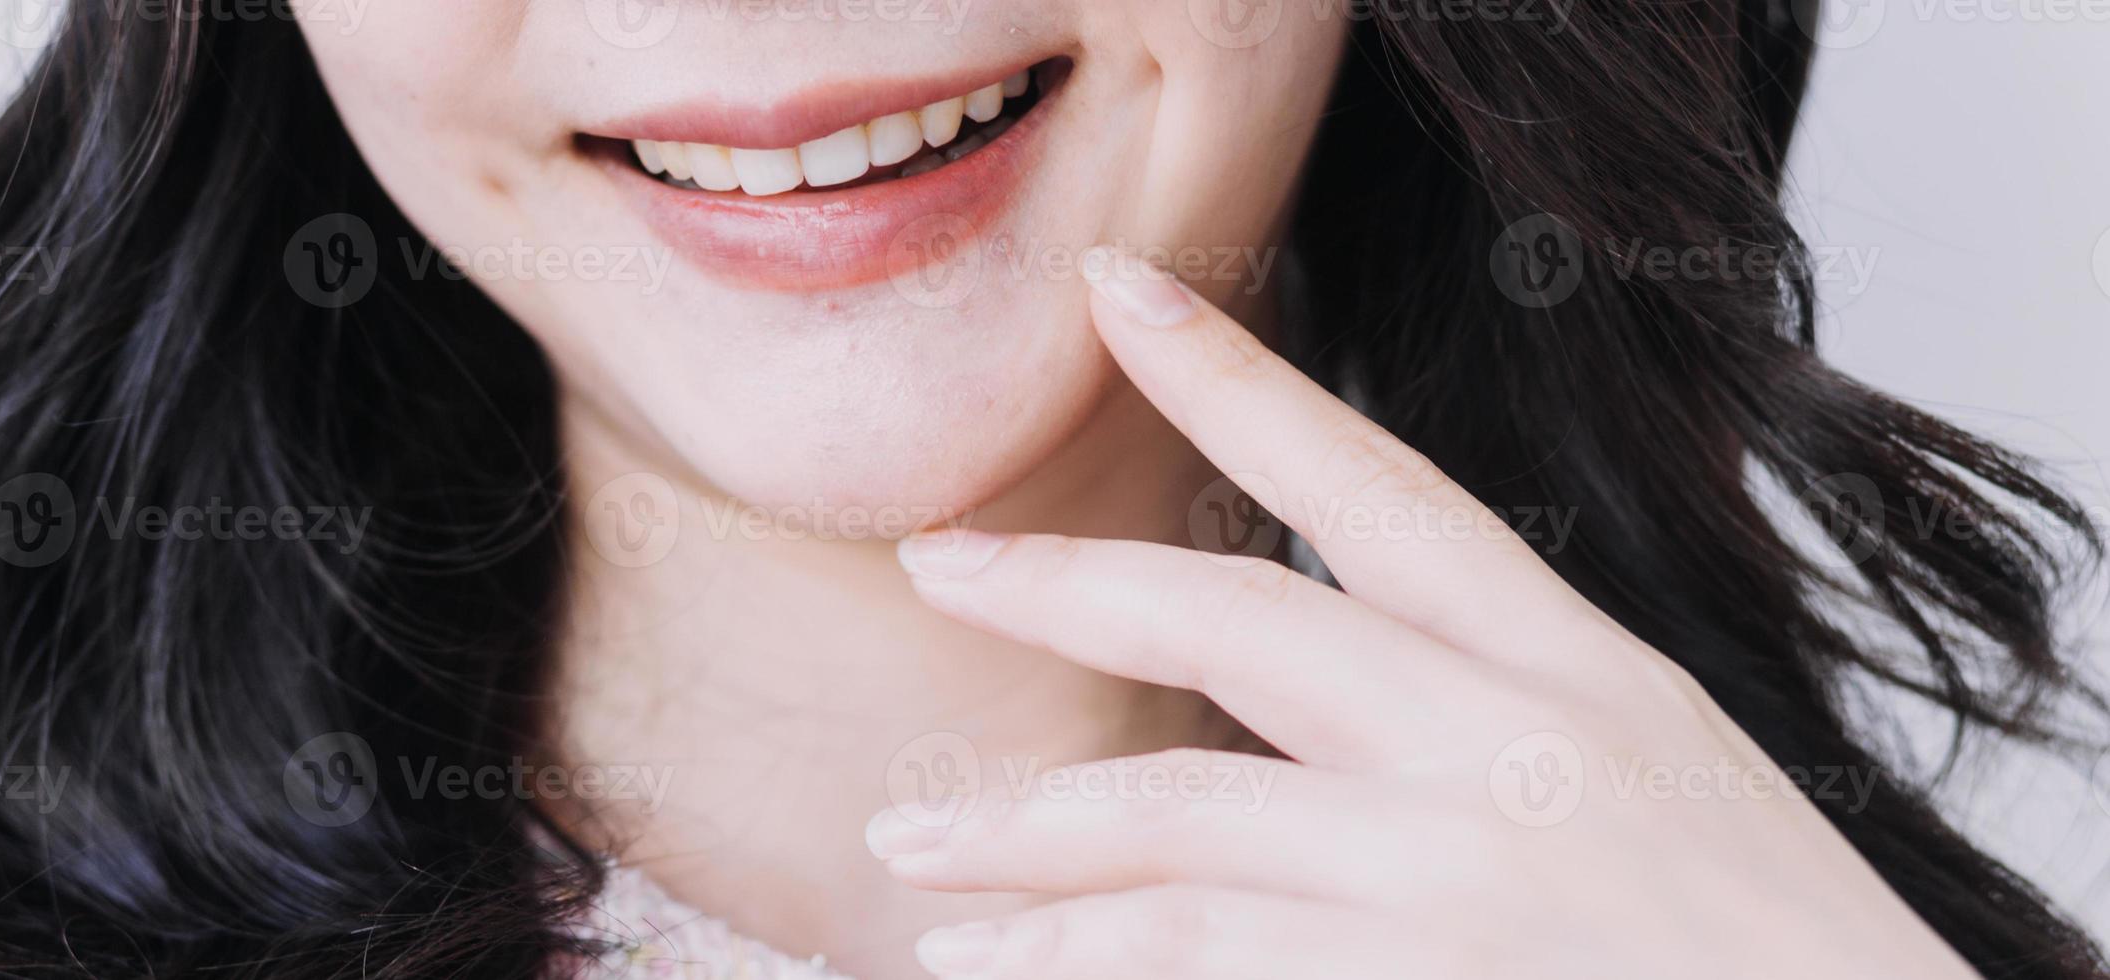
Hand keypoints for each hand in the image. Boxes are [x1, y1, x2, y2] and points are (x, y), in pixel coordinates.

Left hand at [867, 249, 1975, 979]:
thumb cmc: (1758, 949)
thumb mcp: (1653, 769)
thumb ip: (1494, 704)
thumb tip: (1312, 671)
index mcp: (1579, 668)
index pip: (1377, 483)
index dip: (1234, 378)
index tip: (1116, 296)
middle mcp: (1510, 749)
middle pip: (1232, 618)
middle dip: (1062, 587)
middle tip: (936, 564)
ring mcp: (1456, 880)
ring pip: (1169, 817)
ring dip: (1018, 838)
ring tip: (915, 855)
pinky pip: (1188, 960)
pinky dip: (1074, 964)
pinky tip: (998, 969)